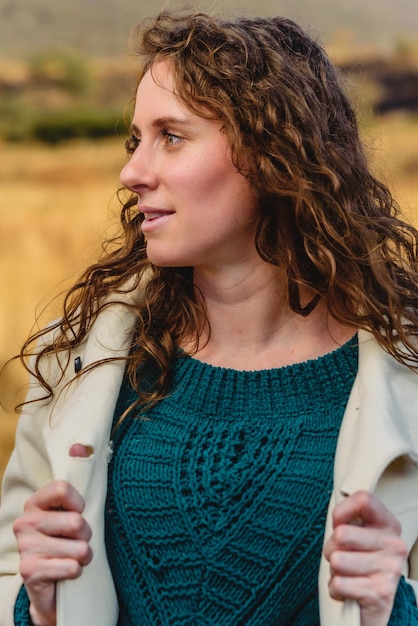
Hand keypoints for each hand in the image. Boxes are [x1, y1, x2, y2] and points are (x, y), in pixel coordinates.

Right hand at [13, 478, 91, 625]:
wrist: (52, 585)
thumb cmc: (67, 542)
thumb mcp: (73, 511)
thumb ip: (77, 477)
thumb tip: (78, 445)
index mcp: (36, 503)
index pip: (63, 488)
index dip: (79, 504)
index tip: (78, 513)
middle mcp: (24, 522)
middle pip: (75, 521)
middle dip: (86, 535)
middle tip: (77, 542)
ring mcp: (24, 546)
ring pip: (78, 547)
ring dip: (83, 556)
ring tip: (71, 558)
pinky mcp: (29, 571)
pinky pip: (72, 567)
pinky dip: (76, 572)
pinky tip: (65, 573)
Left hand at [323, 490, 407, 625]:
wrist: (373, 605)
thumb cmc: (359, 562)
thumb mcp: (357, 535)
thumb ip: (348, 520)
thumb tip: (336, 513)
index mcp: (388, 524)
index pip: (363, 499)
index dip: (341, 511)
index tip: (339, 524)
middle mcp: (394, 545)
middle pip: (342, 534)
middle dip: (331, 548)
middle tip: (340, 556)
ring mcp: (390, 570)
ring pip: (337, 560)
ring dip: (334, 570)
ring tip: (346, 574)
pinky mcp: (380, 594)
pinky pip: (338, 584)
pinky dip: (335, 589)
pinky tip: (347, 590)